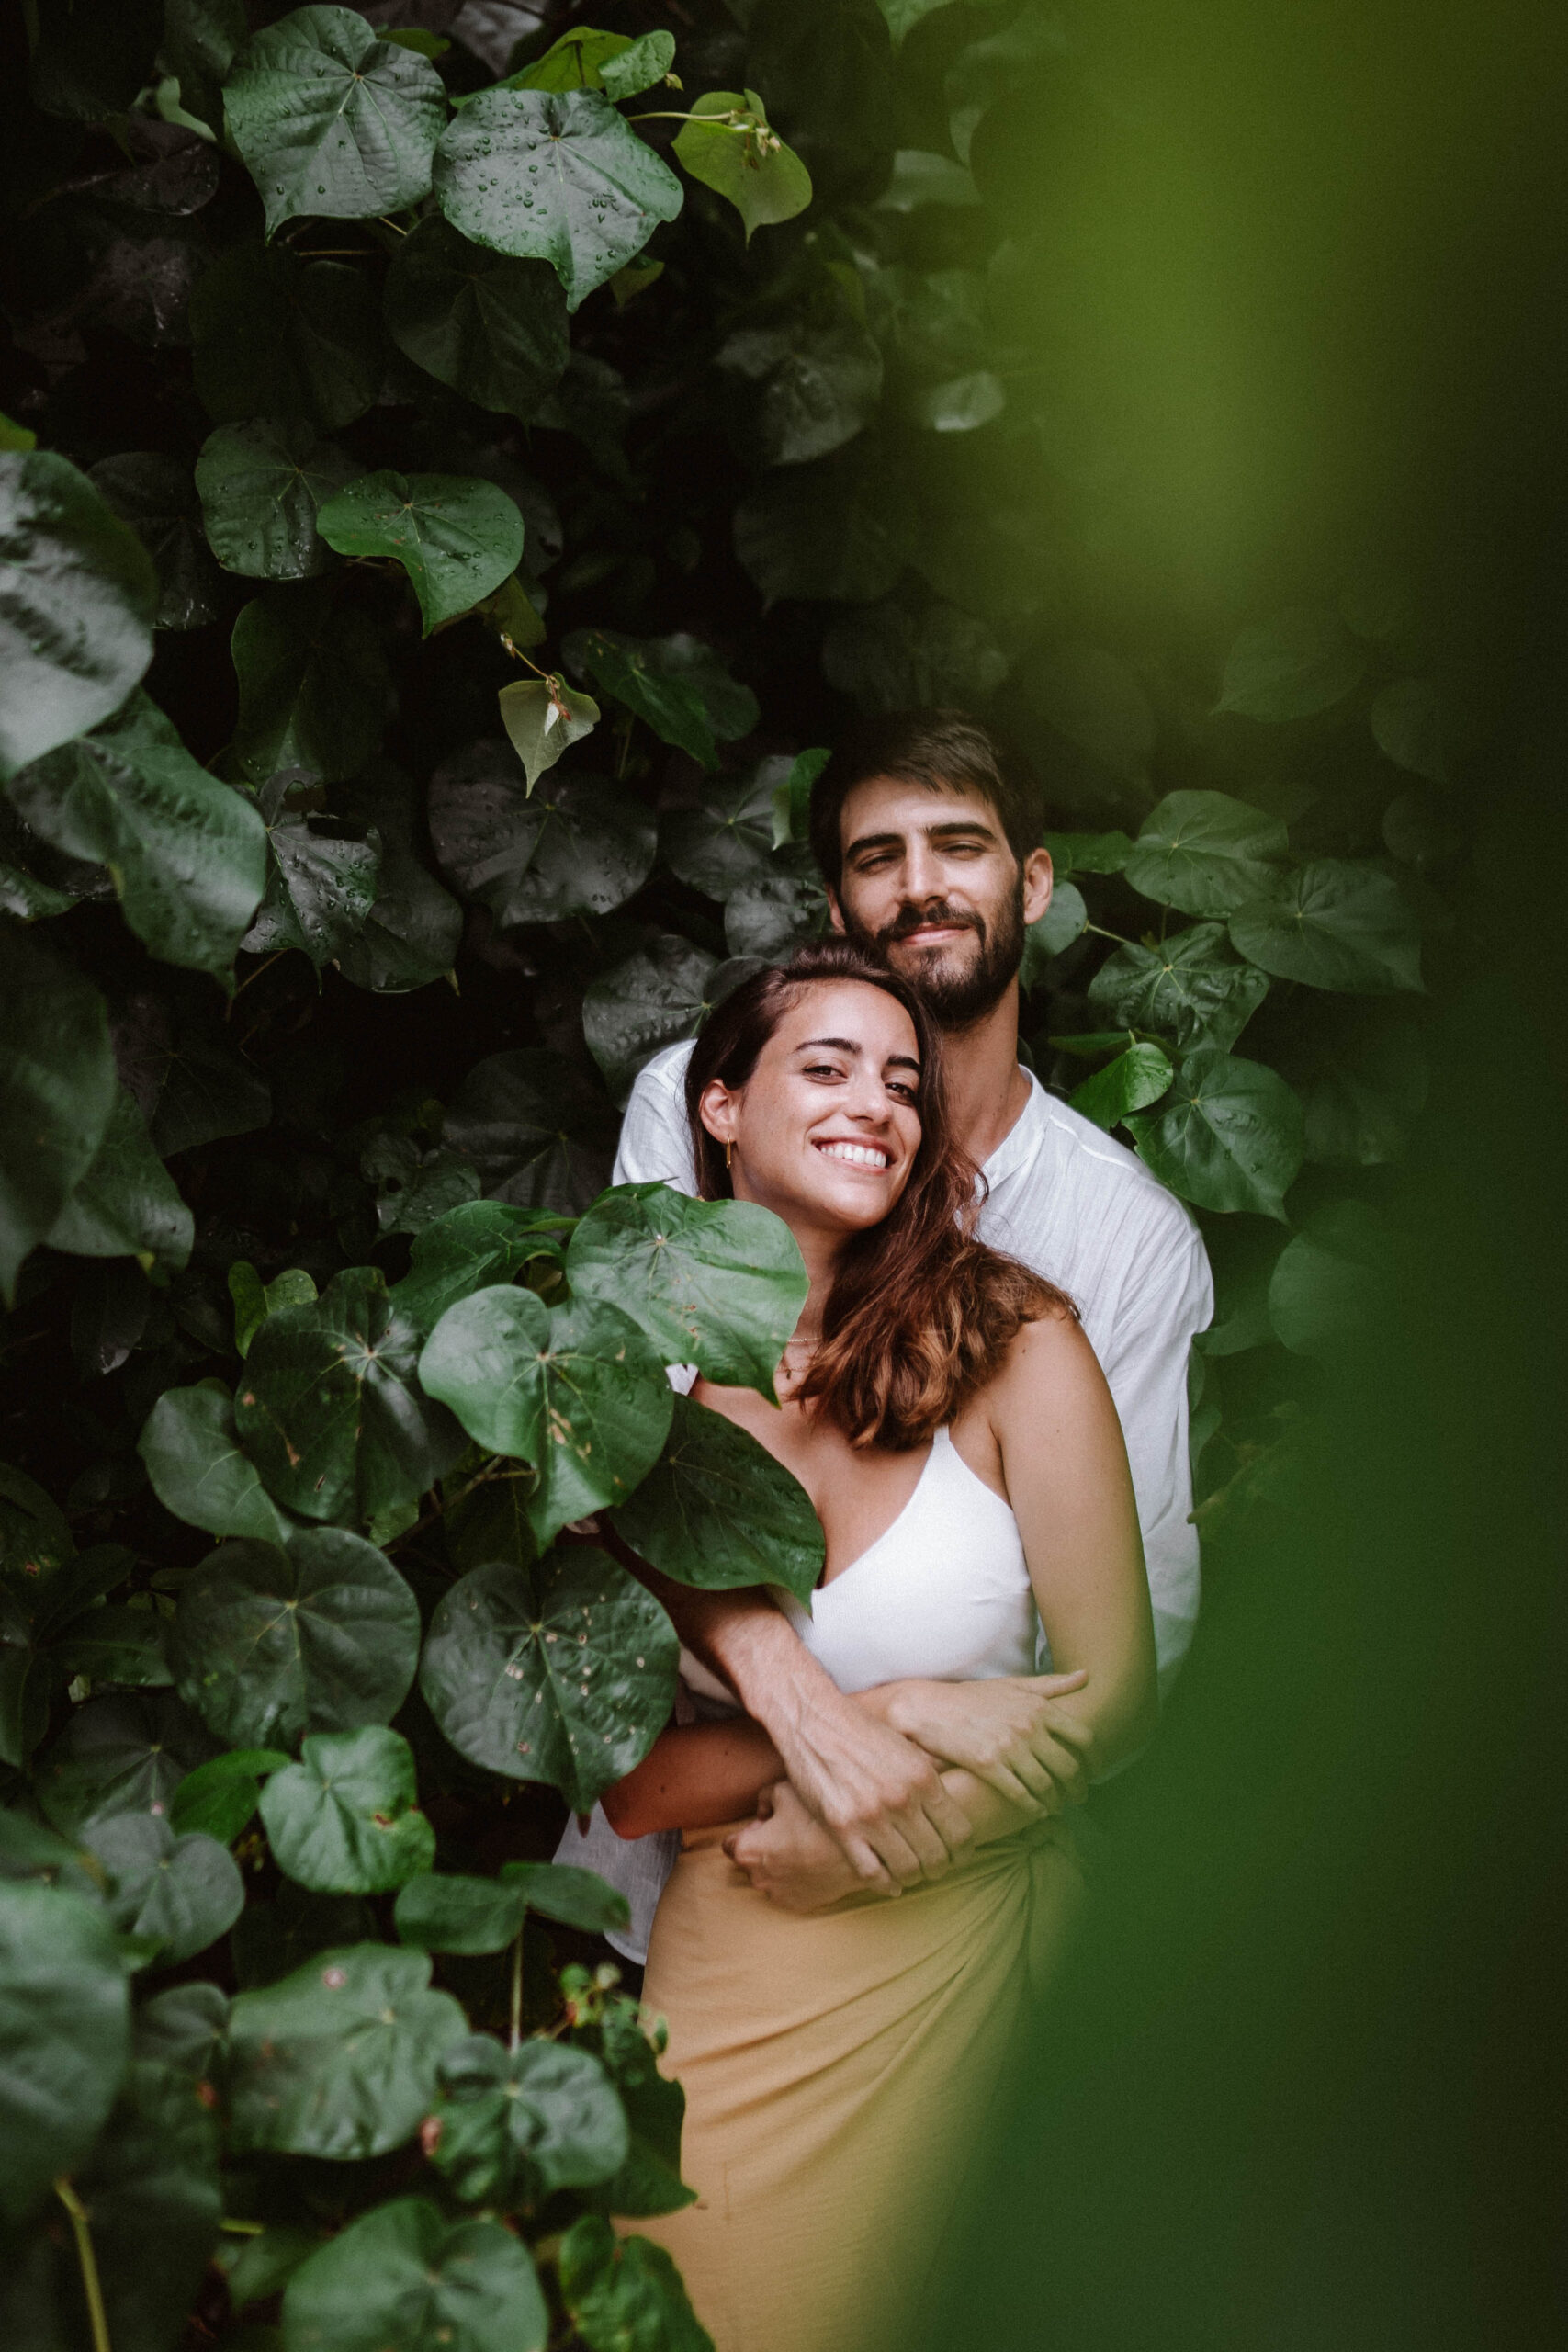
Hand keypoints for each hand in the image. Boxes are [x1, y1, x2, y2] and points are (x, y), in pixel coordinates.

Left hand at [724, 1783, 865, 1913]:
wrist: (858, 1849)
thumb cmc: (818, 1818)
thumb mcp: (784, 1791)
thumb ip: (764, 1798)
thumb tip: (763, 1812)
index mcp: (747, 1852)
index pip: (729, 1844)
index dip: (749, 1829)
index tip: (766, 1823)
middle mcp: (758, 1879)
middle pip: (751, 1861)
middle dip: (763, 1846)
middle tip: (789, 1831)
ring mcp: (779, 1896)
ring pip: (770, 1876)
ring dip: (780, 1864)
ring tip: (806, 1845)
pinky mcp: (800, 1905)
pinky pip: (790, 1888)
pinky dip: (797, 1878)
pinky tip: (815, 1861)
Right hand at [770, 1676, 974, 1893]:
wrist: (813, 1719)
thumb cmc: (861, 1730)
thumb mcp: (907, 1746)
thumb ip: (927, 1777)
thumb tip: (950, 1806)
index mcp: (924, 1777)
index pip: (960, 1832)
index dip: (963, 1852)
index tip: (958, 1857)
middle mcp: (902, 1799)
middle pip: (937, 1856)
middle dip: (940, 1868)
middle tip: (935, 1870)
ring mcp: (871, 1815)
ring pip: (908, 1869)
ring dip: (914, 1878)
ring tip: (912, 1875)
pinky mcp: (842, 1827)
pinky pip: (872, 1872)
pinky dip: (885, 1884)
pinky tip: (890, 1883)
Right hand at [880, 1670, 1093, 1811]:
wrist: (931, 1708)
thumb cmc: (973, 1697)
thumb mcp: (1013, 1685)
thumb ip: (1051, 1684)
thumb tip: (1085, 1675)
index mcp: (1039, 1707)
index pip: (1083, 1737)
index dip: (1095, 1759)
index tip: (1095, 1771)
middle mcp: (1029, 1727)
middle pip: (1070, 1766)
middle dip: (1079, 1787)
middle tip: (1080, 1797)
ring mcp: (1009, 1747)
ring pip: (1048, 1784)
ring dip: (1058, 1800)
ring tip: (1059, 1806)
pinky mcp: (989, 1765)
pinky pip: (1022, 1794)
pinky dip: (1034, 1807)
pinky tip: (1037, 1811)